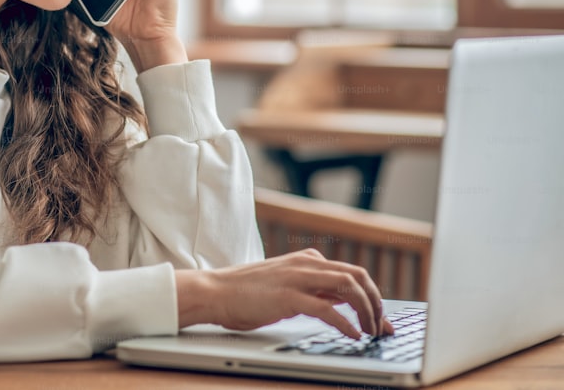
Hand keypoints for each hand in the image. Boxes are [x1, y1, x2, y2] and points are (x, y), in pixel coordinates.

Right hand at [175, 249, 394, 338]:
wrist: (214, 291)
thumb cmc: (246, 293)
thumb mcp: (286, 286)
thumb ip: (313, 290)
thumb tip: (342, 305)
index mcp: (307, 260)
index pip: (352, 273)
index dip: (373, 296)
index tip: (382, 320)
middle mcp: (306, 264)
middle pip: (357, 276)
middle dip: (376, 303)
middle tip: (382, 328)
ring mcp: (296, 278)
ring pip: (347, 287)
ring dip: (366, 311)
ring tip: (371, 332)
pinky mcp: (286, 297)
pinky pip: (326, 308)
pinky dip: (345, 323)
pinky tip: (353, 335)